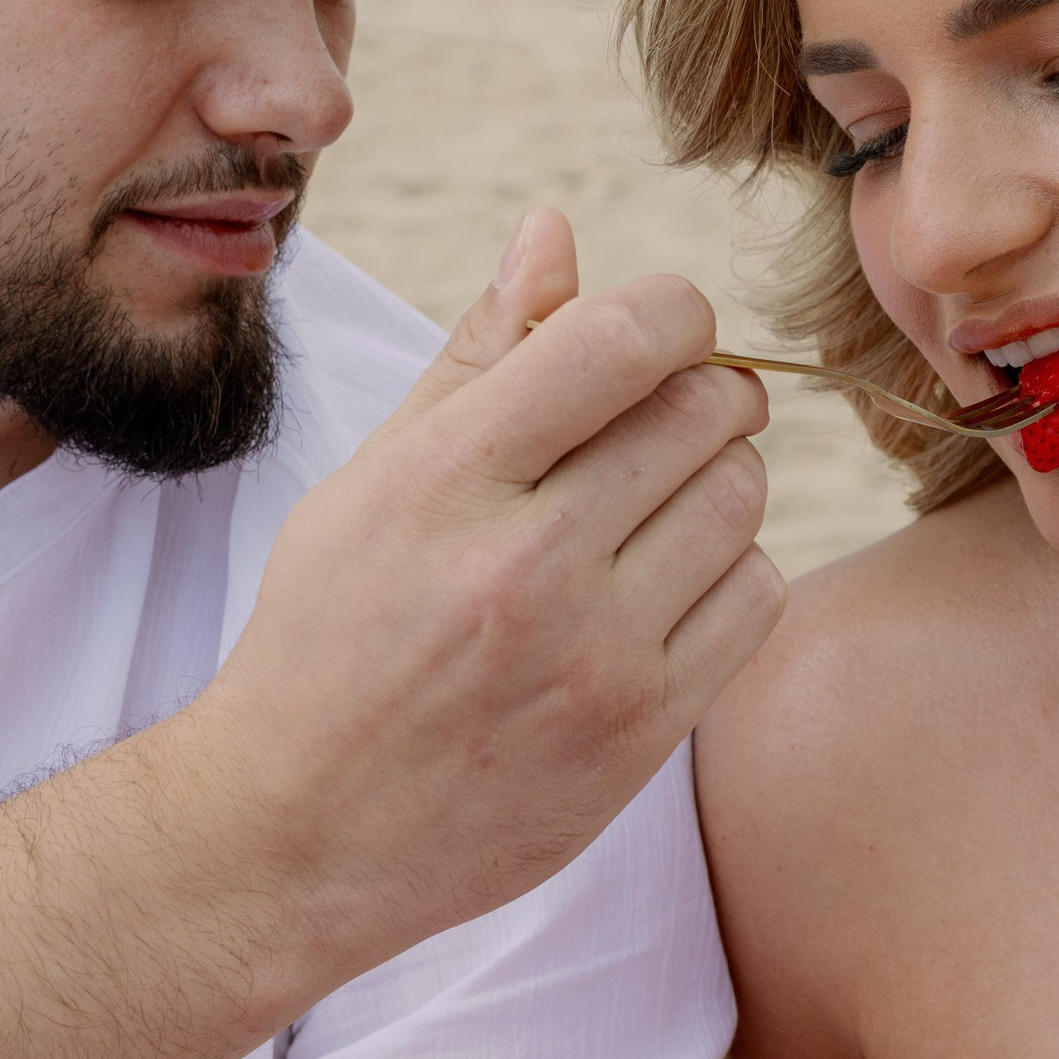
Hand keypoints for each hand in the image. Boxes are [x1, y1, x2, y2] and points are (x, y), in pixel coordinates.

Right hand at [193, 209, 782, 978]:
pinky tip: (663, 590)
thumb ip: (479, 354)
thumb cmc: (330, 635)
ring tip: (646, 514)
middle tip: (654, 424)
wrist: (301, 830)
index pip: (626, 337)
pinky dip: (731, 576)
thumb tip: (557, 229)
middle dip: (698, 394)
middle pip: (706, 410)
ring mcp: (592, 654)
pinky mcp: (639, 731)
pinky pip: (757, 599)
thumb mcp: (373, 479)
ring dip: (716, 485)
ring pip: (743, 499)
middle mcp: (524, 560)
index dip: (674, 310)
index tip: (658, 334)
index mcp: (446, 477)